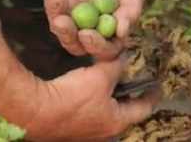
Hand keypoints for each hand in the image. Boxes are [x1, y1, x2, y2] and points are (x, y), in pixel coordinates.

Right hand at [22, 57, 159, 141]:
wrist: (33, 111)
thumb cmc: (73, 96)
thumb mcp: (101, 75)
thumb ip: (116, 65)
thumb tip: (124, 56)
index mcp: (117, 122)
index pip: (143, 108)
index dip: (151, 95)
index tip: (157, 86)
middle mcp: (104, 132)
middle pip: (123, 112)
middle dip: (127, 96)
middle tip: (131, 81)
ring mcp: (86, 133)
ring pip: (104, 112)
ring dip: (108, 97)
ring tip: (108, 80)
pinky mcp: (69, 129)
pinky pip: (88, 112)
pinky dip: (92, 99)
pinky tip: (86, 86)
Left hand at [44, 0, 143, 59]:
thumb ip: (130, 9)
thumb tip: (122, 32)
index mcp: (113, 33)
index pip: (106, 49)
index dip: (95, 45)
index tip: (87, 34)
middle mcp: (92, 33)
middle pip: (78, 46)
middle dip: (68, 35)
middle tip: (62, 22)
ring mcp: (73, 24)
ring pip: (60, 30)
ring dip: (55, 16)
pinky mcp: (58, 11)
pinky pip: (51, 9)